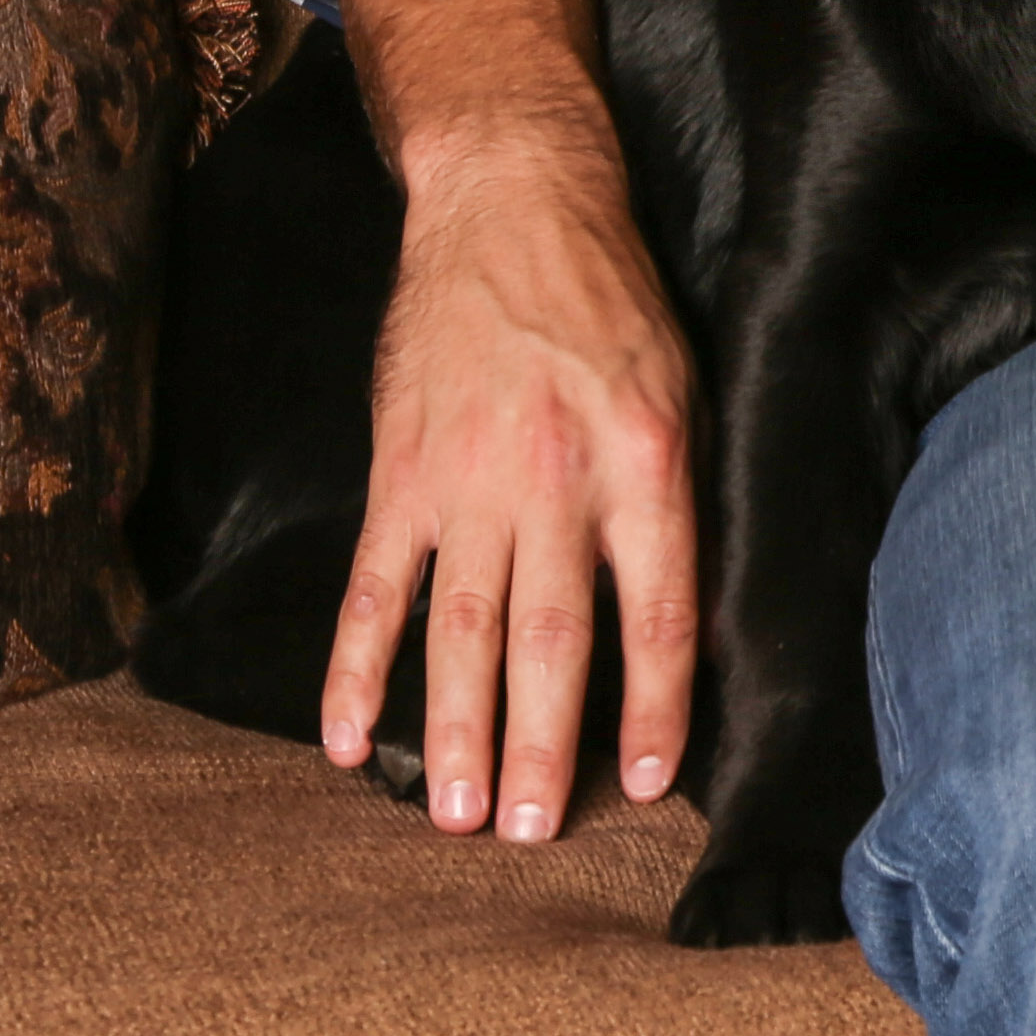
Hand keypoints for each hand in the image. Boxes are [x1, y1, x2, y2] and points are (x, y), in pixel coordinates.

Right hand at [318, 0, 699, 844]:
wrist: (511, 201)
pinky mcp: (398, 470)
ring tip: (454, 817)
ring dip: (454, 729)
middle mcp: (556, 477)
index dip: (658, 703)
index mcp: (645, 458)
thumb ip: (681, 495)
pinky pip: (372, 587)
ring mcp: (465, 478)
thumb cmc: (614, 299)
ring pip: (459, 629)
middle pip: (552, 638)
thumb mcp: (685, 382)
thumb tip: (690, 613)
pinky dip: (353, 669)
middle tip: (530, 835)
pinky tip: (345, 741)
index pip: (660, 609)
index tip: (651, 782)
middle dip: (542, 745)